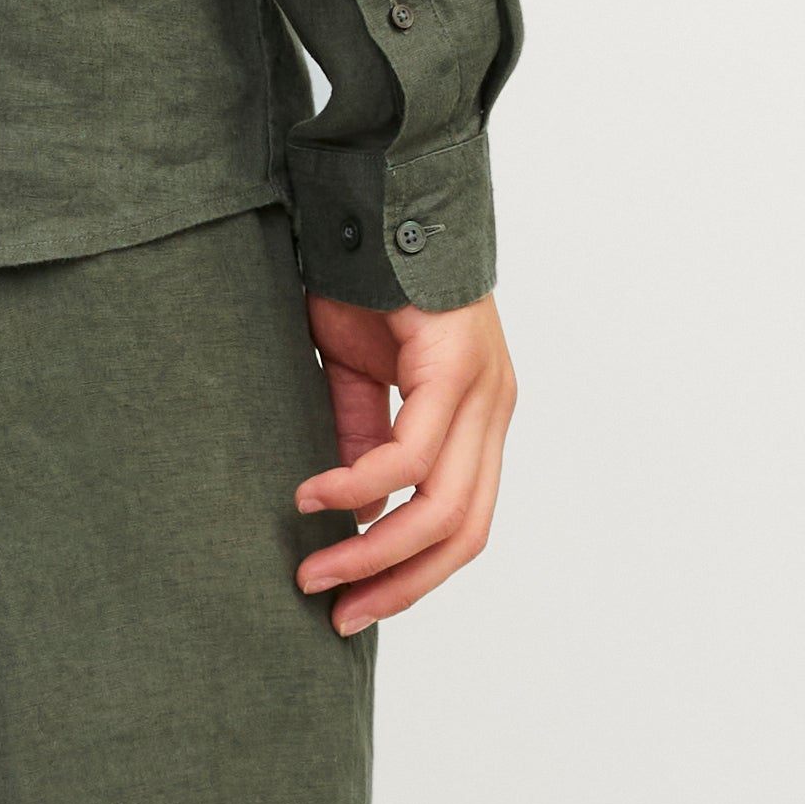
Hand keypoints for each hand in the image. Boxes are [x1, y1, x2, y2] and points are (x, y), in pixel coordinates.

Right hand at [294, 291, 514, 630]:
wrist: (370, 192)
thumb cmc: (362, 279)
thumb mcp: (356, 375)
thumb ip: (360, 438)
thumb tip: (354, 513)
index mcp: (476, 416)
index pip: (463, 522)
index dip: (413, 575)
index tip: (355, 607)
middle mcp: (493, 407)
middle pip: (465, 531)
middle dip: (399, 583)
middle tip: (337, 611)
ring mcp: (482, 387)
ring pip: (445, 504)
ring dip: (375, 550)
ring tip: (315, 571)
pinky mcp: (455, 363)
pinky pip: (409, 452)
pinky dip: (357, 486)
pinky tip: (311, 497)